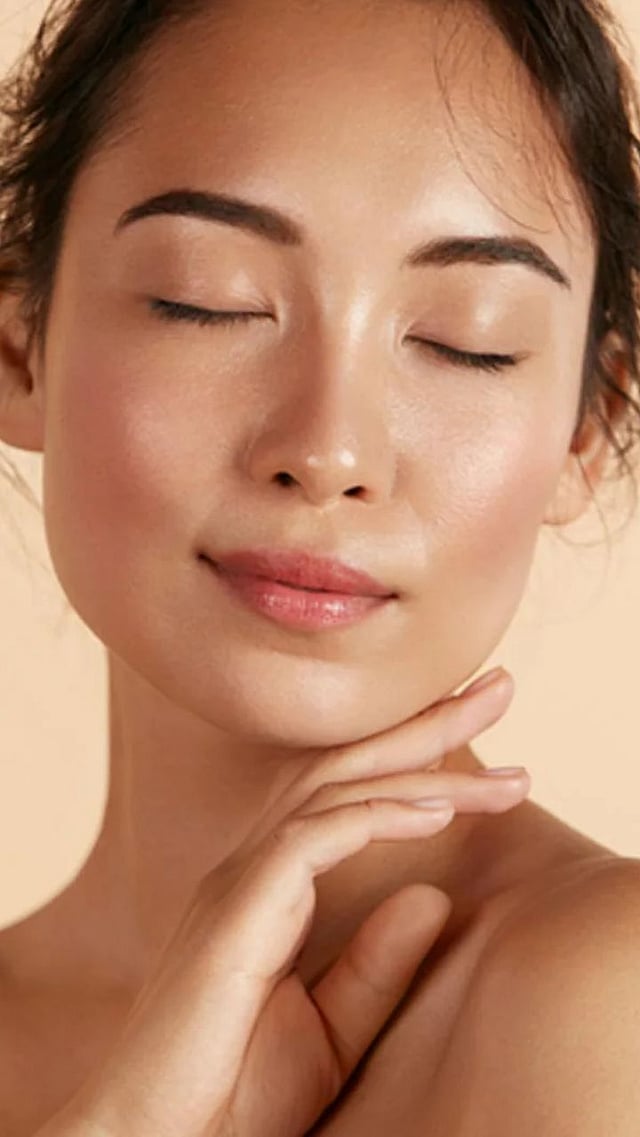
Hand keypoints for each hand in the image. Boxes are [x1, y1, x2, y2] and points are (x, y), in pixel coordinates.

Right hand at [49, 668, 528, 1136]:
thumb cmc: (230, 1098)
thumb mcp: (331, 1031)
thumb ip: (378, 963)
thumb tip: (434, 893)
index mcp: (268, 889)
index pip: (347, 795)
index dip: (417, 758)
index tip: (488, 746)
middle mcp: (251, 868)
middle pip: (347, 767)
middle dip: (426, 725)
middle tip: (498, 688)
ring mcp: (238, 884)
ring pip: (338, 790)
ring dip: (424, 767)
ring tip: (504, 768)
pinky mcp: (236, 913)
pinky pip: (314, 840)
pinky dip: (378, 816)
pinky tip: (436, 810)